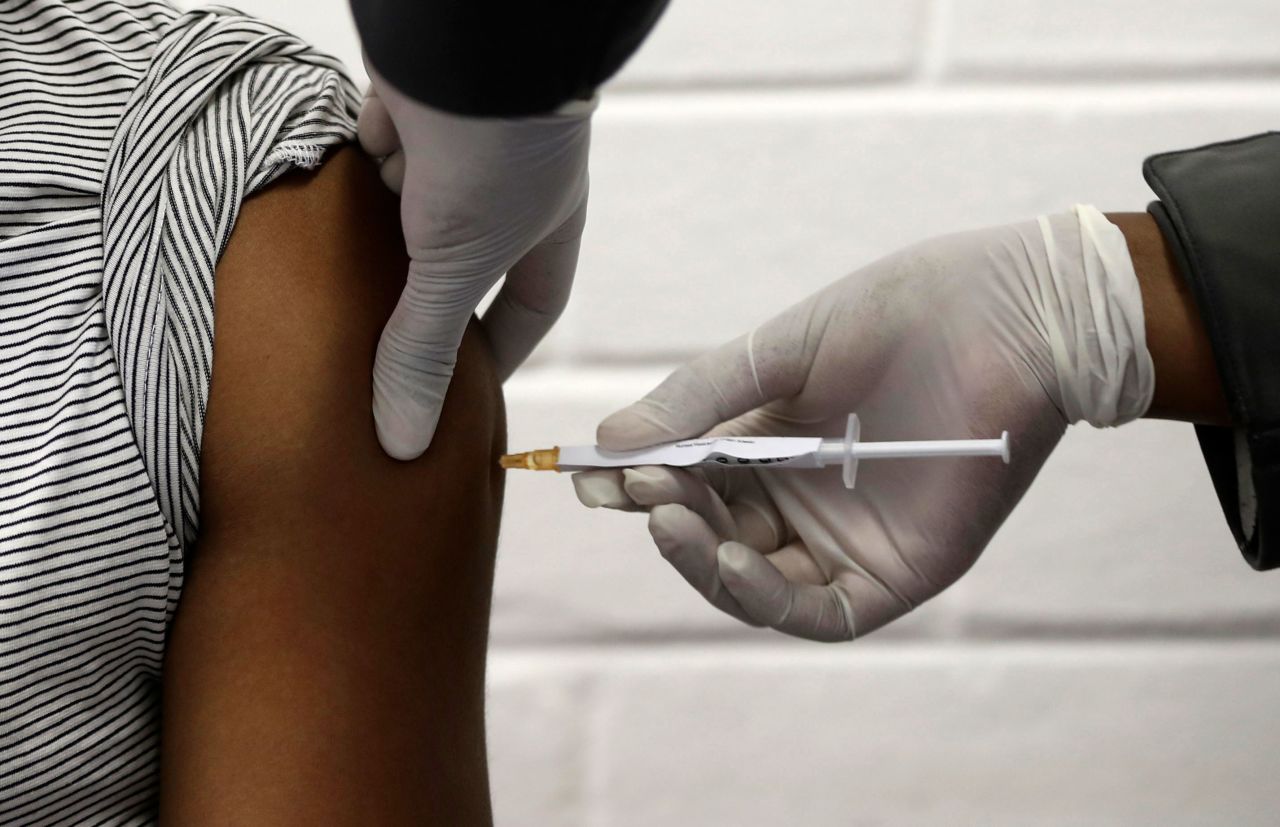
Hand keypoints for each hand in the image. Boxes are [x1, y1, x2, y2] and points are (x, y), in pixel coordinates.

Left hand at [358, 59, 592, 458]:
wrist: (467, 37)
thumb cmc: (498, 155)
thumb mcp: (457, 266)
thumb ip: (425, 349)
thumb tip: (402, 444)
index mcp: (544, 230)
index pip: (531, 307)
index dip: (503, 351)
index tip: (468, 393)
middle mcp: (506, 192)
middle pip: (463, 265)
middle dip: (427, 304)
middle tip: (385, 356)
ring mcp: (456, 148)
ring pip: (411, 211)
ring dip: (381, 240)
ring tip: (337, 297)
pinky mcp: (407, 109)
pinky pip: (375, 155)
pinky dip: (355, 178)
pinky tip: (325, 208)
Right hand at [573, 207, 1152, 640]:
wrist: (1016, 312)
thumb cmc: (905, 313)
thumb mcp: (780, 351)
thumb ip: (699, 399)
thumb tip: (608, 446)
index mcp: (773, 442)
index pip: (689, 481)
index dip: (640, 482)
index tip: (591, 474)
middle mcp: (803, 499)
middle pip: (713, 535)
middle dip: (668, 515)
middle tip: (640, 486)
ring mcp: (847, 540)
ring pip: (754, 582)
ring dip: (703, 559)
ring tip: (669, 515)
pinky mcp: (894, 574)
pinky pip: (817, 611)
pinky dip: (764, 595)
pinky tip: (729, 558)